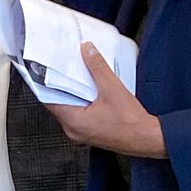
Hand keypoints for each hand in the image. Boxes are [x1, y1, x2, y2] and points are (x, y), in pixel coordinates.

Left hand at [45, 44, 166, 156]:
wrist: (147, 139)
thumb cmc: (131, 123)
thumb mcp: (113, 89)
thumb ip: (98, 68)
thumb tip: (87, 51)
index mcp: (74, 121)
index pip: (49, 99)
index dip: (45, 82)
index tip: (43, 69)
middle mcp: (73, 129)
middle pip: (58, 102)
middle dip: (60, 85)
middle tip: (62, 68)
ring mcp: (81, 133)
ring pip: (68, 108)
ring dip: (71, 93)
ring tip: (77, 77)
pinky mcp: (89, 132)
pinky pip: (77, 113)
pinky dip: (80, 101)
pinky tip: (89, 91)